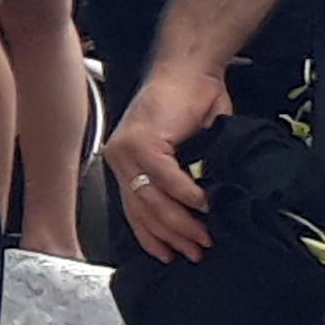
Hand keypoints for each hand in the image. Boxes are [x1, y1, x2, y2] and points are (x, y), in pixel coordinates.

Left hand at [104, 60, 233, 263]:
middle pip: (143, 211)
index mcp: (125, 162)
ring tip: (204, 236)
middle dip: (172, 236)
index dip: (153, 237)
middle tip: (196, 251)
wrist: (190, 70)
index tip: (171, 254)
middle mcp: (120, 158)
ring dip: (182, 222)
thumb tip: (199, 213)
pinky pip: (167, 179)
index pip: (133, 211)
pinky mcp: (144, 142)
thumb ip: (181, 177)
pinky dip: (188, 195)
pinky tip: (204, 205)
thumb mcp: (182, 149)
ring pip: (152, 200)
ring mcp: (128, 150)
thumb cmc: (189, 104)